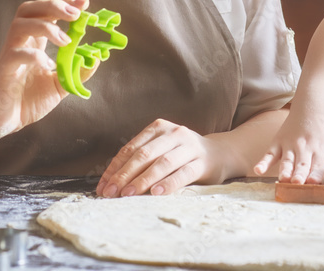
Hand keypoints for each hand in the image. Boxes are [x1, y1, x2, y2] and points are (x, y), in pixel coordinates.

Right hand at [0, 0, 88, 137]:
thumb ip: (76, 72)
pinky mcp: (3, 70)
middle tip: (76, 14)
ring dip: (46, 27)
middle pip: (29, 9)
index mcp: (34, 41)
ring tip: (65, 40)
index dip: (64, 3)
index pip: (45, 11)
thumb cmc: (27, 100)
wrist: (3, 121)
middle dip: (53, 6)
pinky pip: (15, 54)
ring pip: (20, 25)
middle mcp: (20, 42)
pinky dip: (34, 56)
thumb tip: (96, 59)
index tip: (84, 3)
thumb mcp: (59, 84)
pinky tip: (48, 65)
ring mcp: (10, 54)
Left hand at [96, 119, 225, 197]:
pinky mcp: (202, 162)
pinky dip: (168, 183)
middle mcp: (174, 133)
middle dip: (125, 175)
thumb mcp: (161, 150)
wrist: (220, 153)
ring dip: (143, 180)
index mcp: (159, 128)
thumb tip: (111, 183)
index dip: (115, 168)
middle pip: (144, 155)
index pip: (131, 148)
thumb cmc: (182, 155)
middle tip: (111, 193)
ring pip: (162, 163)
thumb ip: (141, 160)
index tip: (103, 186)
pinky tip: (155, 193)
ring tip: (128, 195)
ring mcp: (190, 147)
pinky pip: (183, 173)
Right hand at [253, 100, 323, 184]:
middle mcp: (306, 148)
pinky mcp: (279, 141)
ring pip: (287, 160)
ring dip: (285, 170)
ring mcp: (290, 144)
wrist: (314, 102)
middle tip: (297, 184)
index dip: (316, 176)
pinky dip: (263, 162)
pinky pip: (270, 153)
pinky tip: (257, 170)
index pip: (319, 167)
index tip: (313, 185)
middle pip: (302, 165)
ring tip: (283, 179)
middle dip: (299, 175)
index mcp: (322, 150)